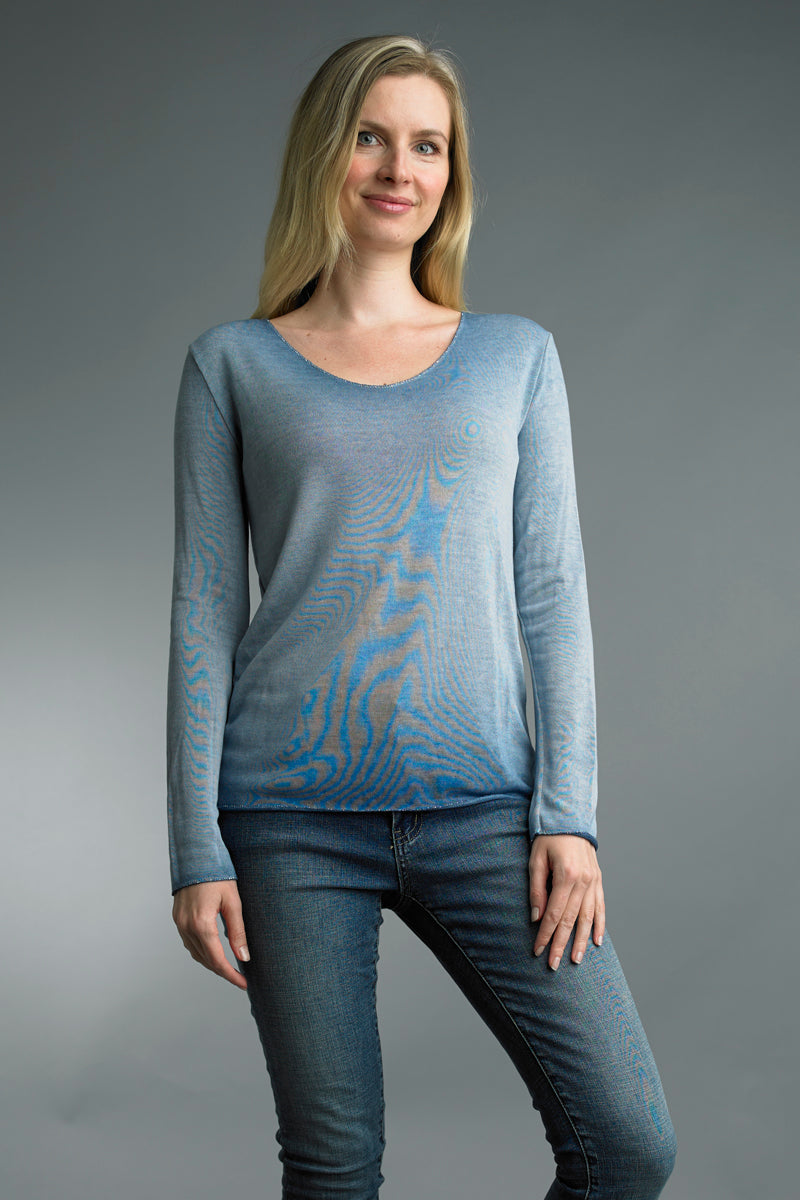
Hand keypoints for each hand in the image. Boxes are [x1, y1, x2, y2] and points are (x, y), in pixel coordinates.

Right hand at [172, 879, 249, 989]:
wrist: (195, 856)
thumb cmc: (217, 875)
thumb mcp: (233, 902)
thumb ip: (238, 931)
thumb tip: (243, 957)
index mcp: (201, 924)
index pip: (217, 960)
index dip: (231, 975)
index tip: (244, 984)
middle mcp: (186, 927)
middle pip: (205, 960)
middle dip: (223, 972)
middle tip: (240, 978)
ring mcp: (179, 923)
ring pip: (196, 954)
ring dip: (212, 963)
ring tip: (230, 967)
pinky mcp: (178, 919)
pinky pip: (189, 943)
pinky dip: (202, 951)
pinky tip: (214, 951)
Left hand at [528, 834, 604, 969]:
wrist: (570, 818)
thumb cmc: (548, 838)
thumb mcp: (536, 860)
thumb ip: (537, 890)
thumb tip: (537, 918)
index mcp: (567, 876)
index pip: (554, 914)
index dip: (545, 934)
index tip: (538, 950)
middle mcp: (584, 882)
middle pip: (571, 920)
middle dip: (561, 944)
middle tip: (554, 965)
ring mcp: (594, 882)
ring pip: (588, 918)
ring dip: (581, 941)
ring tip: (575, 960)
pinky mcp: (599, 880)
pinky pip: (601, 907)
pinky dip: (599, 925)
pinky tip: (597, 941)